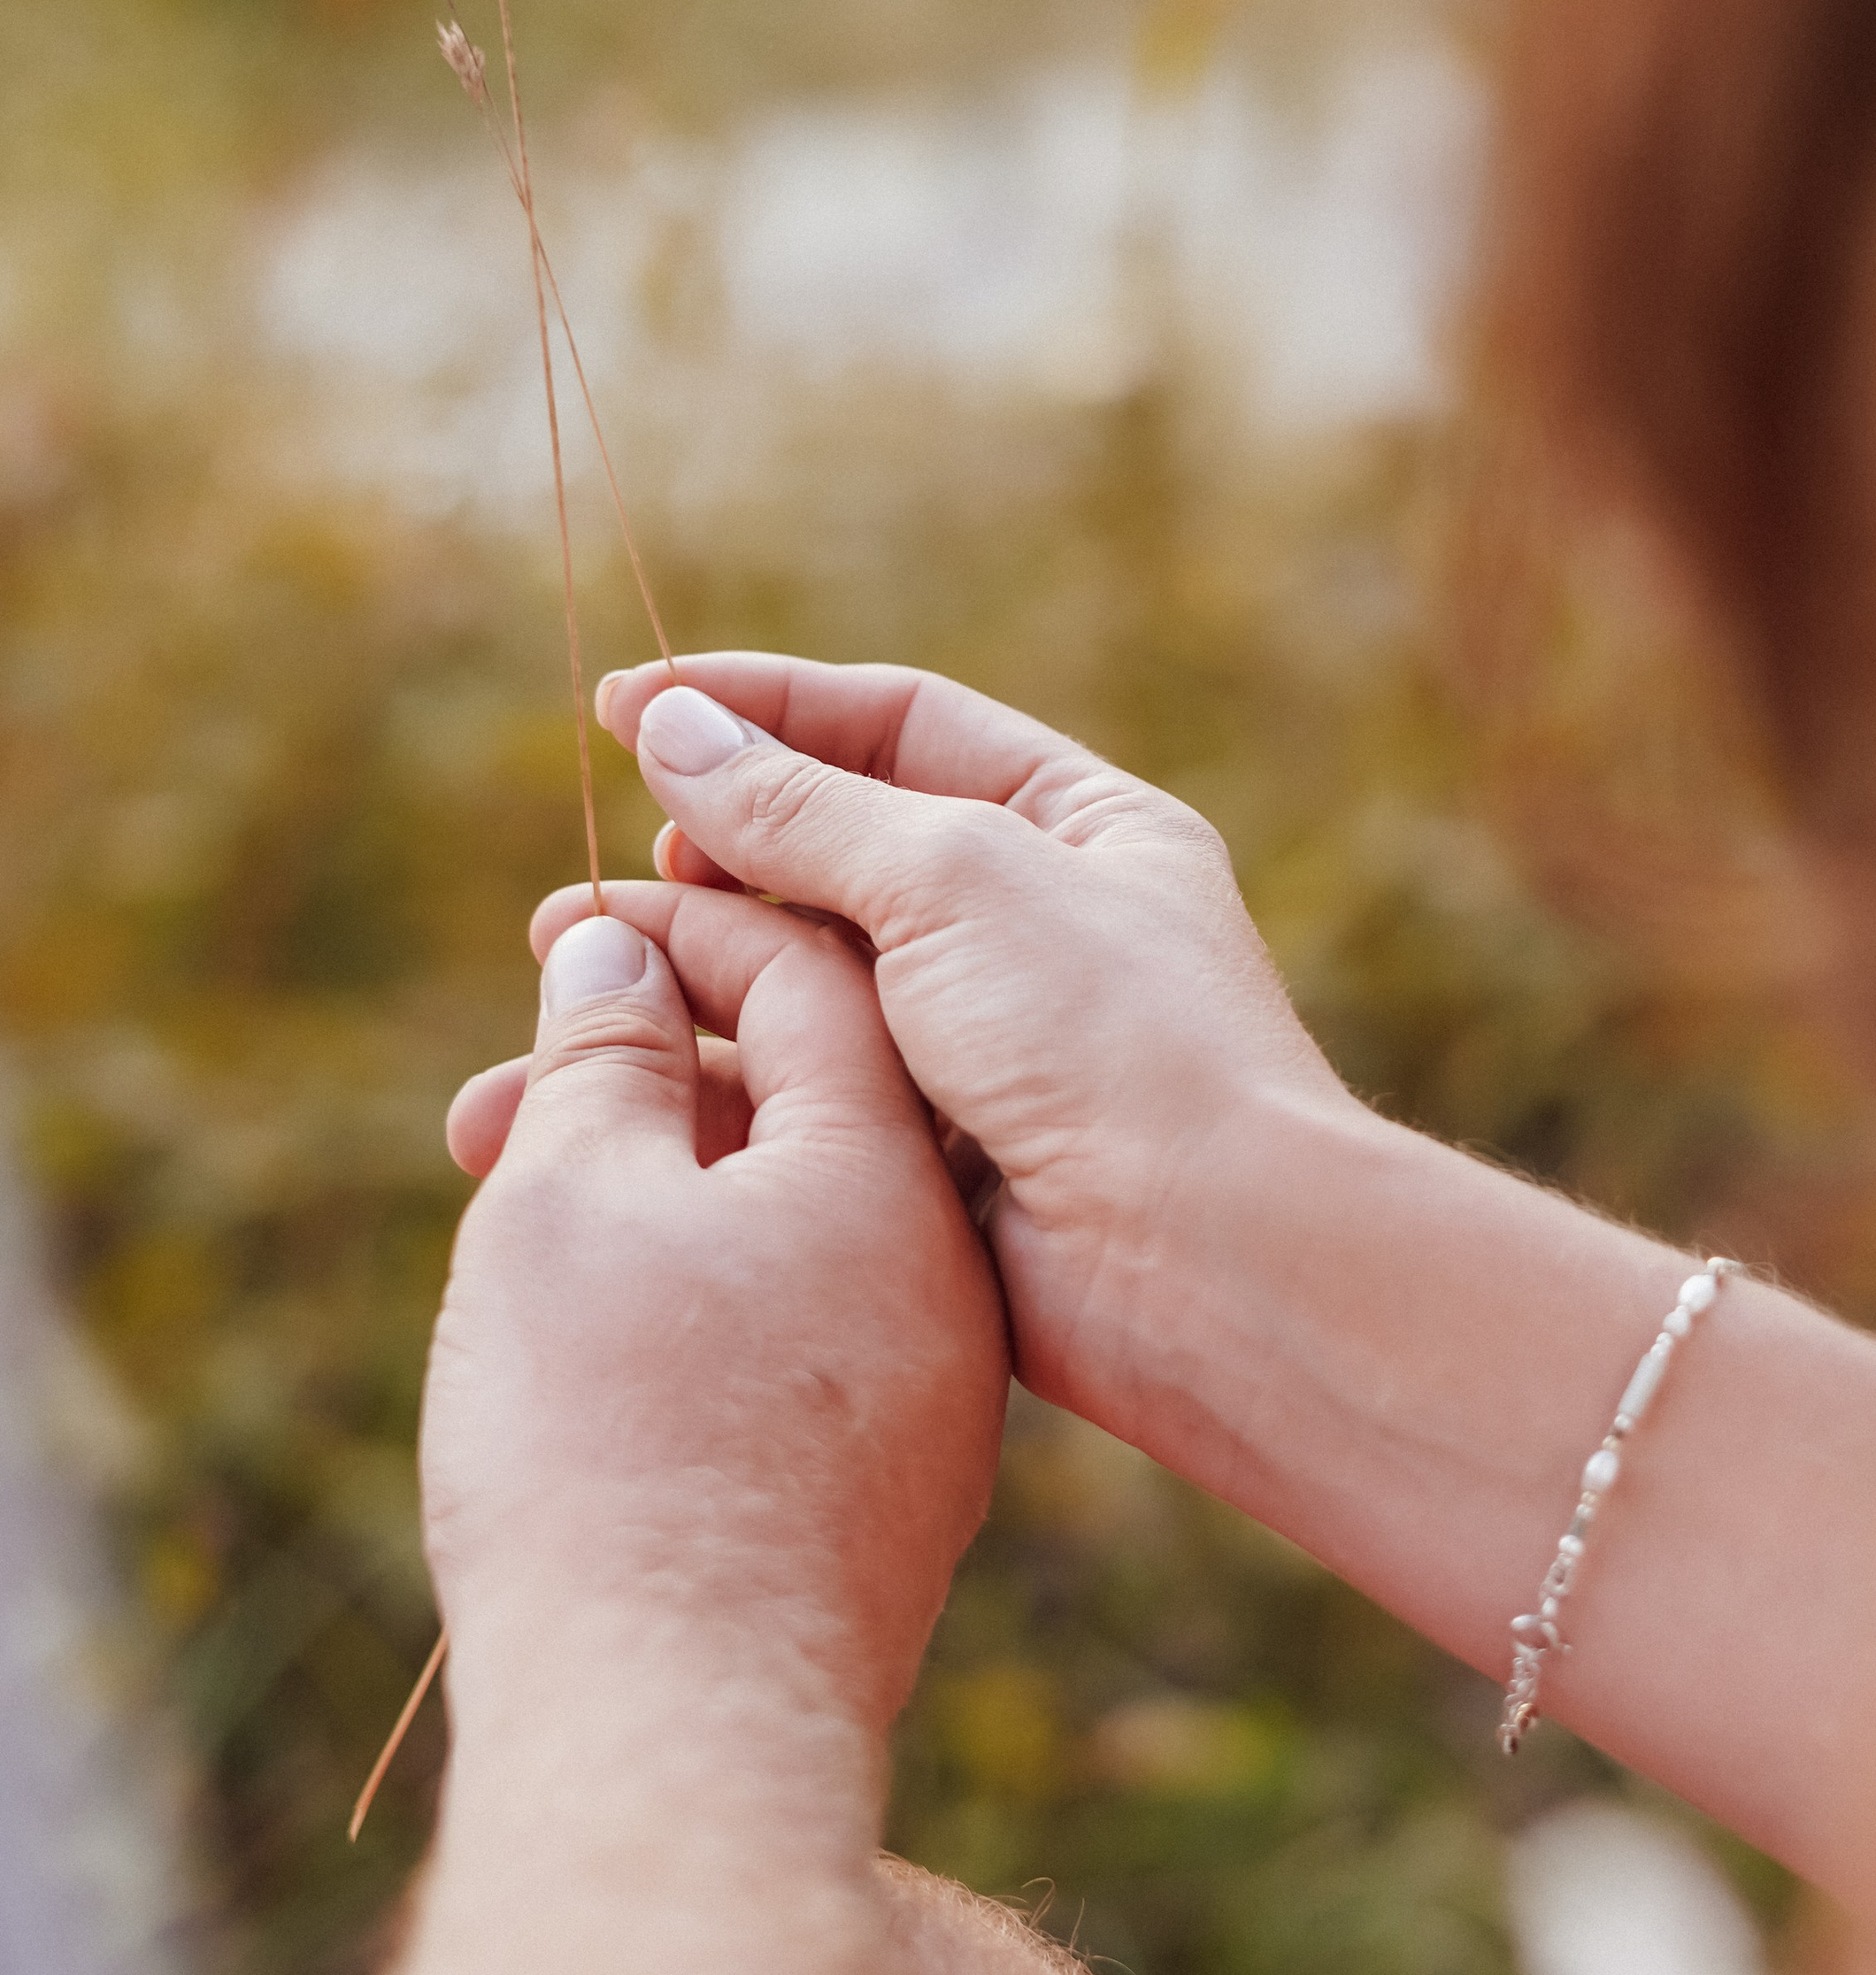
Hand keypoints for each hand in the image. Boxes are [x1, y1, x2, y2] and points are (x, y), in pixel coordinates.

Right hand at [429, 902, 1007, 1736]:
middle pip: (805, 1099)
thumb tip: (622, 950)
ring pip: (791, 1224)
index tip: (563, 925)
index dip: (683, 927)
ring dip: (656, 1186)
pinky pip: (806, 1332)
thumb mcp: (593, 1195)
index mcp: (894, 1159)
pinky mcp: (895, 1487)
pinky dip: (704, 1292)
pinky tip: (598, 1314)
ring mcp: (932, 1384)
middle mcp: (943, 1261)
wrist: (694, 1742)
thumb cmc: (632, 1442)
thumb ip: (608, 1049)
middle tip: (506, 1073)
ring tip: (502, 1190)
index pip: (811, 974)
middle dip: (650, 1063)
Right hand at [559, 655, 1358, 1445]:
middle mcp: (1037, 929)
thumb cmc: (1113, 1044)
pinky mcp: (940, 1167)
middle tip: (597, 884)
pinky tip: (626, 1085)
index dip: (758, 707)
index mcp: (1081, 826)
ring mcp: (988, 1055)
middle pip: (837, 858)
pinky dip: (717, 1084)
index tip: (623, 706)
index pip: (896, 724)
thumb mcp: (952, 878)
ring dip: (689, 973)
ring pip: (806, 988)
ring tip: (571, 975)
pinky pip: (807, 1103)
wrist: (1205, 1268)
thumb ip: (800, 807)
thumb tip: (671, 726)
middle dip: (703, 858)